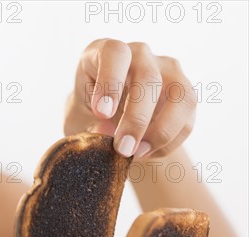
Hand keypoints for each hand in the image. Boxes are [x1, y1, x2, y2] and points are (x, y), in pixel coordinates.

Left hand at [64, 39, 196, 158]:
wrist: (111, 126)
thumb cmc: (89, 118)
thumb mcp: (78, 122)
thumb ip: (87, 129)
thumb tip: (107, 136)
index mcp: (105, 53)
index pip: (115, 53)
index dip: (110, 82)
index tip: (102, 113)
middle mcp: (139, 56)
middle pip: (149, 77)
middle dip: (136, 118)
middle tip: (123, 149)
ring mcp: (167, 72)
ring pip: (180, 95)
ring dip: (161, 131)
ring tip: (139, 154)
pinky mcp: (184, 96)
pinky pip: (187, 120)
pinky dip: (169, 143)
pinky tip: (148, 153)